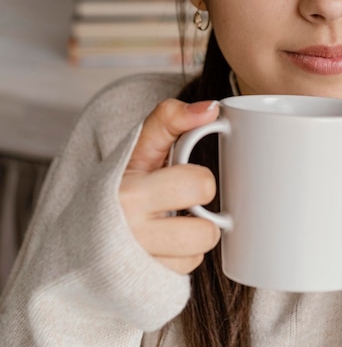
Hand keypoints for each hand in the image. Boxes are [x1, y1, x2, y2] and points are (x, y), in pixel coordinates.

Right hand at [119, 99, 220, 273]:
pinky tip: (163, 244)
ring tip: (171, 224)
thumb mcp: (137, 148)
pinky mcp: (144, 286)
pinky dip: (181, 257)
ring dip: (192, 236)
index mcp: (130, 194)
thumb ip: (171, 119)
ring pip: (200, 251)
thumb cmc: (116, 186)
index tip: (186, 176)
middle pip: (206, 231)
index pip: (199, 185)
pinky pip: (187, 270)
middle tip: (180, 202)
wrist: (76, 241)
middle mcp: (131, 234)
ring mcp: (138, 265)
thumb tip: (212, 108)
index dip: (200, 179)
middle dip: (200, 211)